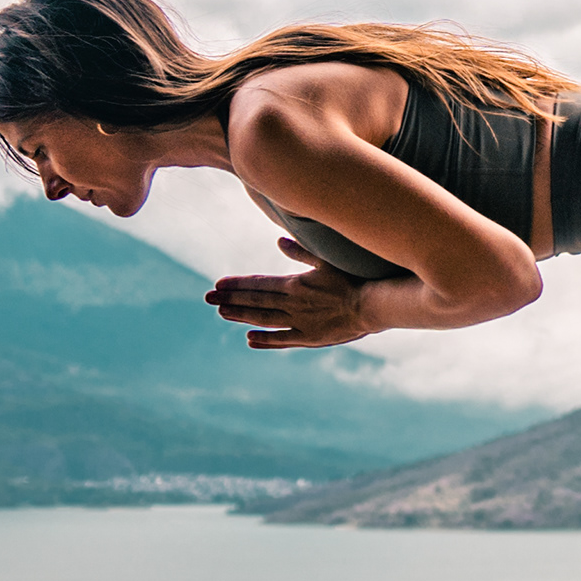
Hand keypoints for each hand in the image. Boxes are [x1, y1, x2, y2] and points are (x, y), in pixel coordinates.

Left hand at [207, 240, 378, 349]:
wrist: (373, 305)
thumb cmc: (353, 279)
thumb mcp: (327, 261)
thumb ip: (302, 252)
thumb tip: (279, 240)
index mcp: (295, 284)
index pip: (258, 284)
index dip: (237, 284)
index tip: (217, 284)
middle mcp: (293, 304)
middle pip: (255, 301)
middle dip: (230, 299)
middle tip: (208, 299)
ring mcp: (300, 322)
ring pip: (264, 319)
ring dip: (240, 316)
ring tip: (221, 313)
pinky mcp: (310, 338)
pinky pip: (282, 339)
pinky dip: (265, 339)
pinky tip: (249, 338)